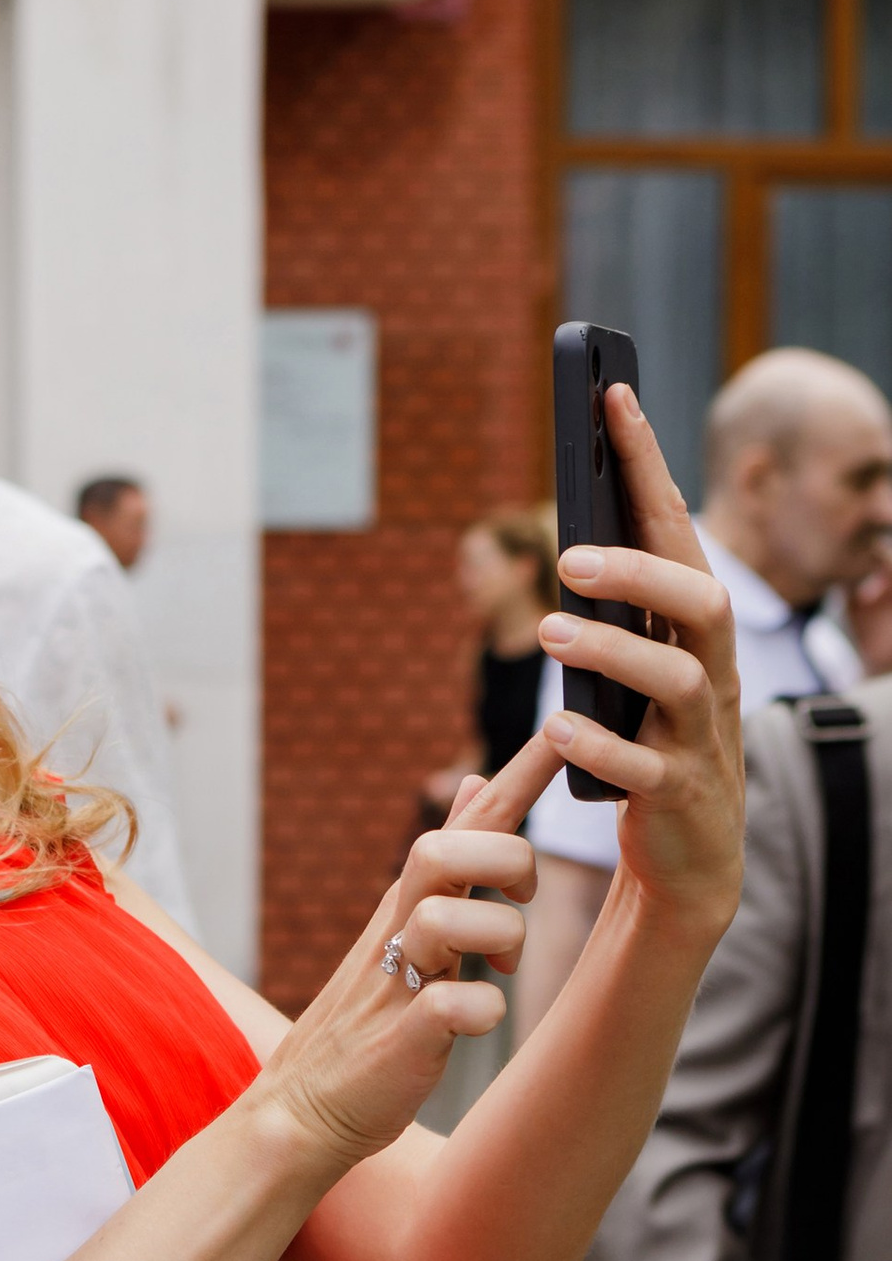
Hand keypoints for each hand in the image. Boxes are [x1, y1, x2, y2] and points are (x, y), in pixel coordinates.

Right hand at [252, 805, 538, 1176]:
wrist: (304, 1110)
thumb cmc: (370, 1022)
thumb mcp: (406, 925)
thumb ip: (447, 860)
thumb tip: (475, 781)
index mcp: (410, 904)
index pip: (466, 822)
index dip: (516, 777)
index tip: (562, 731)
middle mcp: (399, 930)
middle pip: (449, 851)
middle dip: (506, 864)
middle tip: (519, 901)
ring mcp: (397, 981)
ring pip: (453, 919)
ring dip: (498, 942)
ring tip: (500, 975)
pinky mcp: (403, 1036)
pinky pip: (461, 1005)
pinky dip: (483, 1015)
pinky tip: (475, 1026)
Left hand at [525, 383, 741, 951]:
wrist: (689, 864)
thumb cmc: (645, 749)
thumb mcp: (629, 673)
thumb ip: (611, 614)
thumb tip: (571, 541)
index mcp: (694, 634)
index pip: (678, 534)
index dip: (650, 466)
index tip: (612, 397)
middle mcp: (710, 675)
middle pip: (702, 601)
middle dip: (641, 570)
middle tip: (570, 554)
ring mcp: (702, 737)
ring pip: (678, 680)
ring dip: (613, 650)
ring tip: (551, 633)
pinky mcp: (680, 798)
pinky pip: (647, 769)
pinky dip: (602, 748)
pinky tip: (558, 731)